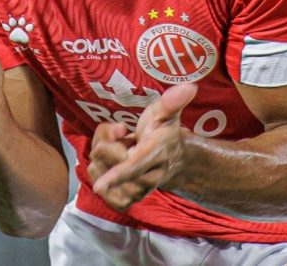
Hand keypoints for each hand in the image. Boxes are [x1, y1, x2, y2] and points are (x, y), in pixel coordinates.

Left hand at [88, 83, 196, 211]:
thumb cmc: (163, 132)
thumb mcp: (167, 113)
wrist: (173, 160)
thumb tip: (190, 86)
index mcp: (155, 154)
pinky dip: (99, 171)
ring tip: (119, 148)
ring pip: (97, 169)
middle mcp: (146, 179)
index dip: (117, 174)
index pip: (133, 166)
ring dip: (101, 155)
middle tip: (122, 132)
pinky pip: (100, 189)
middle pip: (105, 157)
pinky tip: (110, 164)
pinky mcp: (125, 200)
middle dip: (106, 138)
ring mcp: (135, 192)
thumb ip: (173, 101)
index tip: (100, 186)